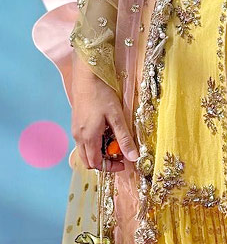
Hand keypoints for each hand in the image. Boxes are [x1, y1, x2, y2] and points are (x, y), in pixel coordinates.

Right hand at [71, 52, 138, 172]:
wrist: (86, 75)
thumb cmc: (101, 94)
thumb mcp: (116, 115)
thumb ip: (124, 137)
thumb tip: (133, 157)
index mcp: (88, 138)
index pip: (97, 164)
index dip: (111, 167)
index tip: (124, 163)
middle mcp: (78, 137)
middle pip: (89, 160)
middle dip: (104, 161)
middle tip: (119, 153)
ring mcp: (75, 129)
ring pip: (85, 151)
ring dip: (99, 151)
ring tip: (114, 140)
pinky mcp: (76, 122)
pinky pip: (83, 140)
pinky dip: (94, 142)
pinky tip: (105, 129)